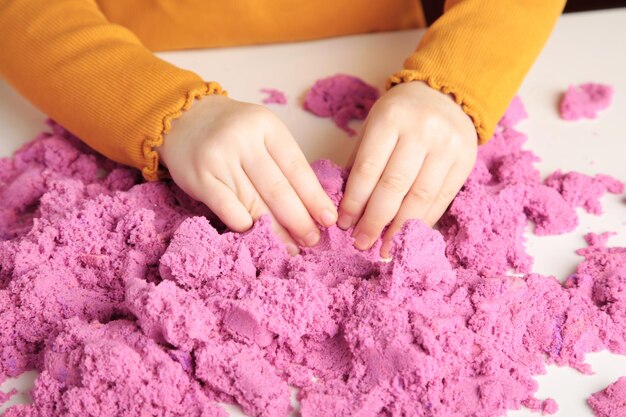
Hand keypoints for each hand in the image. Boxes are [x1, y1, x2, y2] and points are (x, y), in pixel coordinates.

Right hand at [158, 95, 337, 253]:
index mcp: (266, 126)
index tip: (329, 220)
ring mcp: (219, 158)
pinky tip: (259, 238)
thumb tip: (312, 207)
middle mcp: (243, 140)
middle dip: (300, 220)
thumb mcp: (262, 133)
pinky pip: (228, 210)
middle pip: (278, 189)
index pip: (297, 168)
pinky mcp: (199, 177)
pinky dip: (245, 226)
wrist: (183, 118)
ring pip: (255, 204)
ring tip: (291, 248)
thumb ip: (283, 162)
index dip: (315, 198)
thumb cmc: (232, 131)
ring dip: (276, 231)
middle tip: (313, 240)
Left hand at [338, 81, 477, 257]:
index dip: (354, 201)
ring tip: (383, 249)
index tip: (343, 224)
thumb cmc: (400, 115)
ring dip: (399, 229)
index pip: (368, 169)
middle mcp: (422, 130)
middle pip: (394, 186)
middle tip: (360, 243)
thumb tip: (344, 206)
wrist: (447, 94)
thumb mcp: (374, 125)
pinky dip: (422, 221)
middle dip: (374, 221)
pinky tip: (407, 235)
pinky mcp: (465, 161)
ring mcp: (447, 146)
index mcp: (391, 118)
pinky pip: (441, 199)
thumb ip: (360, 160)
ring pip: (420, 197)